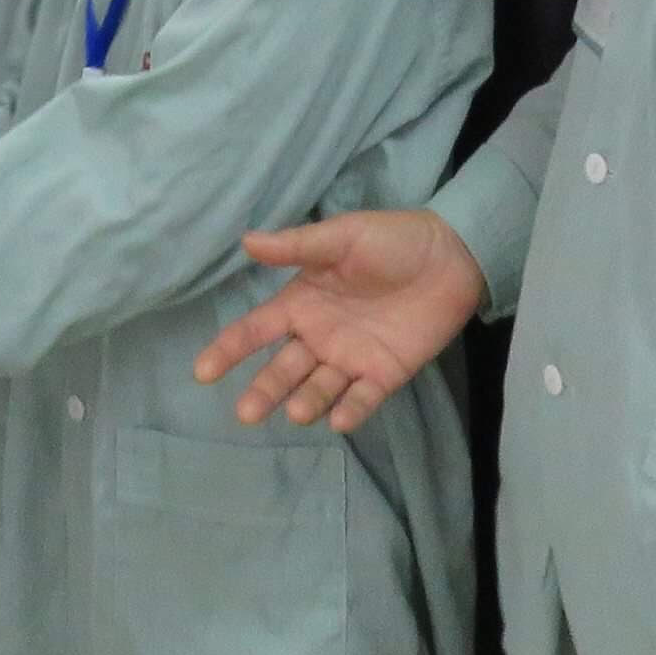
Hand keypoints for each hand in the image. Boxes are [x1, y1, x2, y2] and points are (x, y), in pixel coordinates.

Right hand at [189, 209, 486, 430]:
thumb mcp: (343, 236)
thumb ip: (297, 246)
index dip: (229, 349)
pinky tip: (338, 419)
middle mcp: (319, 336)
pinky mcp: (385, 373)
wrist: (452, 254)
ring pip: (318, 387)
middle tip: (247, 413)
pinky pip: (363, 397)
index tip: (203, 372)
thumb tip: (246, 241)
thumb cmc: (392, 241)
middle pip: (282, 369)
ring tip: (297, 411)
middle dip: (264, 390)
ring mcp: (351, 358)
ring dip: (306, 401)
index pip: (256, 330)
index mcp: (302, 302)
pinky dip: (350, 409)